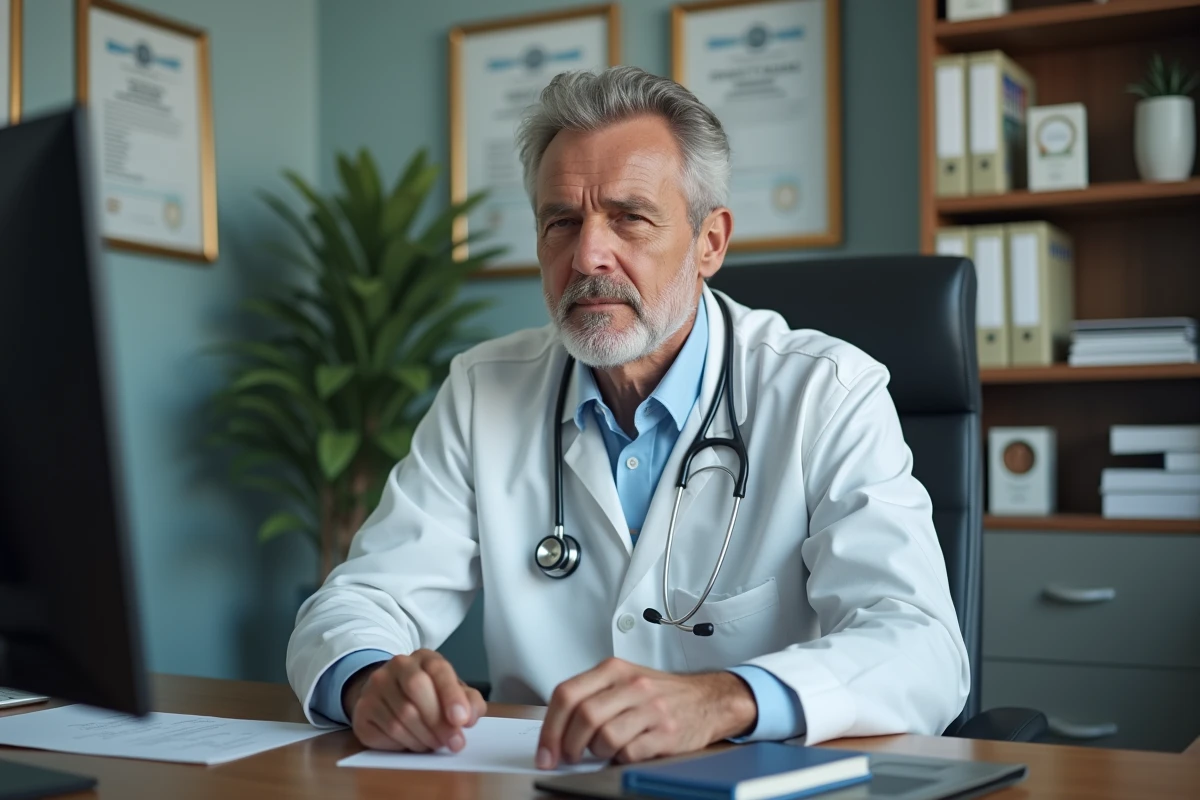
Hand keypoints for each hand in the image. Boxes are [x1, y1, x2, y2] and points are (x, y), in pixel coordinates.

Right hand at [343, 649, 487, 752]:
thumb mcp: (452, 692)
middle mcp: (397, 666)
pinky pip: (384, 733)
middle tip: (454, 743)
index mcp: (424, 658)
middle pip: (417, 690)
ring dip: (423, 738)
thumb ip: (469, 701)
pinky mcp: (362, 711)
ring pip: (400, 717)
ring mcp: (375, 687)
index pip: (438, 669)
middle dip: (438, 722)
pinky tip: (414, 743)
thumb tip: (469, 717)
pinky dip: (403, 744)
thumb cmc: (427, 694)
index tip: (462, 720)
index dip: (451, 695)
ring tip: (435, 743)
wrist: (388, 694)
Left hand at [536, 657, 756, 768]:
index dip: (550, 727)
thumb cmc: (659, 693)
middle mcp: (632, 685)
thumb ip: (591, 695)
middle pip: (583, 716)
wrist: (707, 699)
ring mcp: (651, 708)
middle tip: (568, 757)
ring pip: (605, 737)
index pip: (567, 694)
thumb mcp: (623, 681)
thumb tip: (555, 728)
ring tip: (604, 751)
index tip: (545, 751)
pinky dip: (621, 760)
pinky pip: (630, 753)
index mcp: (613, 669)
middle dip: (568, 745)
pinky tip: (627, 753)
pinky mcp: (666, 732)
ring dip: (597, 753)